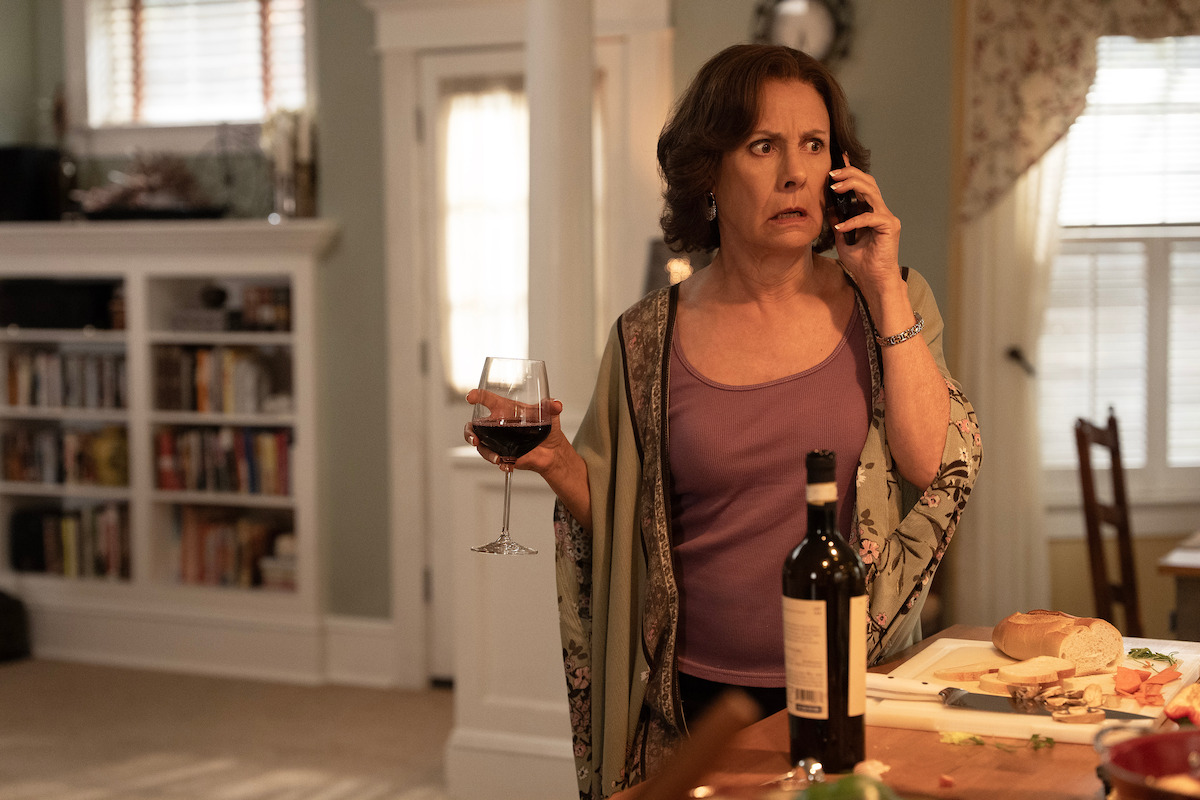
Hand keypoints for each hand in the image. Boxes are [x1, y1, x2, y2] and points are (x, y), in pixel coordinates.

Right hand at [464, 389, 567, 474]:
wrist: (552, 451)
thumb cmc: (546, 428)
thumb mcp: (549, 414)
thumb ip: (552, 407)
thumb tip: (557, 405)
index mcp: (505, 409)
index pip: (486, 399)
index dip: (476, 396)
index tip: (471, 397)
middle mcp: (498, 425)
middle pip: (474, 426)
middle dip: (469, 433)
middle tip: (474, 438)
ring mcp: (498, 441)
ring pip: (482, 446)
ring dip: (486, 453)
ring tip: (497, 458)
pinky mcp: (503, 454)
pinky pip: (496, 459)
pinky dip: (501, 463)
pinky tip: (507, 465)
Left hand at [828, 162, 904, 305]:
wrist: (873, 280)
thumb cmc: (861, 262)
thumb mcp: (843, 238)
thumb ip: (838, 222)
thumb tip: (828, 207)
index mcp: (870, 211)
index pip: (861, 186)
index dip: (850, 172)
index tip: (837, 162)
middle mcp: (880, 211)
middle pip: (868, 182)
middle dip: (849, 174)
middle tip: (831, 174)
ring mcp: (887, 217)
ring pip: (872, 192)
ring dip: (852, 187)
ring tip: (835, 188)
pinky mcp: (890, 227)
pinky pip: (870, 217)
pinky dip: (854, 220)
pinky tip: (841, 226)